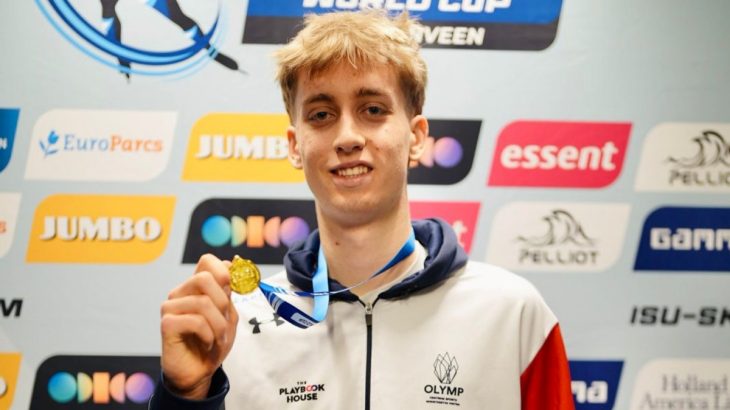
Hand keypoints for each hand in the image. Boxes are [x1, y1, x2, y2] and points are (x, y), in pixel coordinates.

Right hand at [160, 254, 238, 399]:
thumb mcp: (228, 316)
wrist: (199, 372)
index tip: (231, 289)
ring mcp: (171, 307)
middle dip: (223, 302)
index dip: (223, 270)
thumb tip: (231, 264)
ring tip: (219, 338)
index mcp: (196, 288)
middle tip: (225, 320)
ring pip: (203, 303)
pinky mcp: (167, 324)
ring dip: (219, 325)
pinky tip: (207, 343)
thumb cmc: (213, 342)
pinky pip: (195, 321)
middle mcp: (180, 293)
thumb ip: (228, 292)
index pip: (206, 261)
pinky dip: (208, 335)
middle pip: (204, 278)